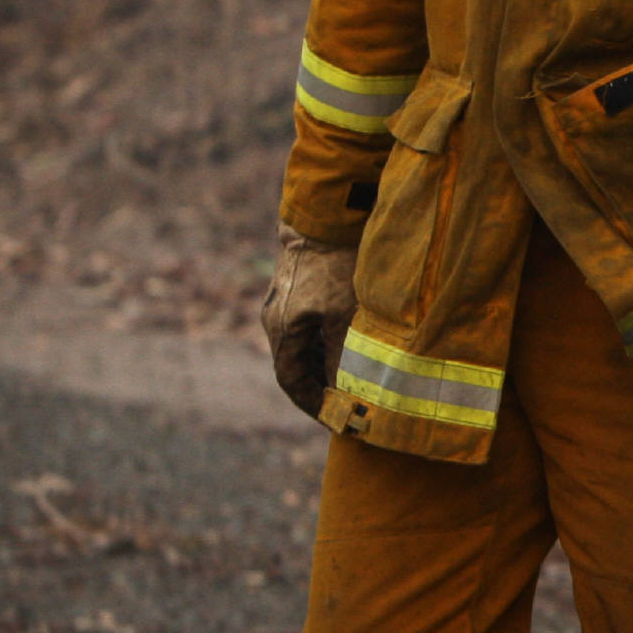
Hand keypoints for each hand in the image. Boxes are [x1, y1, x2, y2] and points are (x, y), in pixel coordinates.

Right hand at [260, 225, 358, 419]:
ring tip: (354, 380)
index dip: (313, 404)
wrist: (326, 213)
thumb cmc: (336, 263)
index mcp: (283, 330)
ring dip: (325, 365)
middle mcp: (278, 319)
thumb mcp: (344, 313)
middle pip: (296, 365)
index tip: (336, 420)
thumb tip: (345, 391)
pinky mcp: (301, 287)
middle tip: (349, 405)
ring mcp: (287, 302)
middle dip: (320, 387)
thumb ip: (342, 354)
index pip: (292, 381)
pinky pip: (311, 326)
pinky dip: (328, 343)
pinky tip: (351, 345)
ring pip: (305, 345)